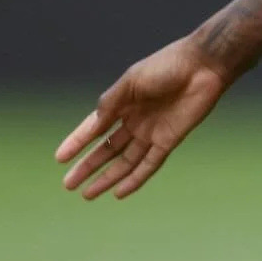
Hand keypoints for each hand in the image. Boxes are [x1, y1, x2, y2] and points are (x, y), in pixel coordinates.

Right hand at [55, 37, 229, 199]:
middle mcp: (134, 120)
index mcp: (122, 103)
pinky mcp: (169, 141)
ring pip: (124, 162)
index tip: (59, 158)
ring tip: (88, 194)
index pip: (94, 128)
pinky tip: (119, 192)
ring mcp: (151, 133)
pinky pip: (149, 165)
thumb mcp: (131, 82)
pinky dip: (134, 180)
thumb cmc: (166, 66)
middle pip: (106, 150)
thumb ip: (110, 104)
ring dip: (107, 178)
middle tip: (68, 185)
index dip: (76, 143)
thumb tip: (92, 126)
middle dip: (87, 166)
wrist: (202, 66)